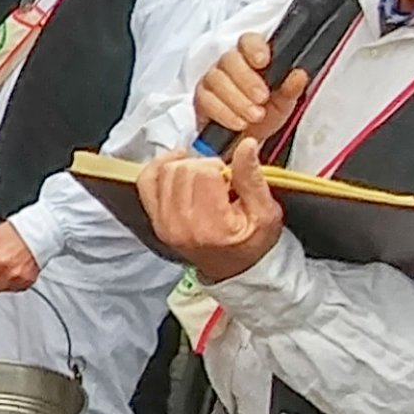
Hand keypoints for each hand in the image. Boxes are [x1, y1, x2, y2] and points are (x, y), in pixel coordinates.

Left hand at [0, 221, 40, 293]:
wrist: (38, 232)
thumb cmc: (16, 232)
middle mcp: (10, 272)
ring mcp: (21, 277)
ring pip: (4, 288)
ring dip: (1, 281)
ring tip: (6, 265)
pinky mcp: (29, 280)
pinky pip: (16, 287)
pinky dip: (12, 281)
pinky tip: (15, 269)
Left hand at [137, 137, 283, 284]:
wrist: (234, 268)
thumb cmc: (252, 243)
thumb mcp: (266, 212)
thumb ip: (252, 177)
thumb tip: (247, 146)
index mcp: (210, 225)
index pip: (203, 172)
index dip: (220, 167)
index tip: (230, 179)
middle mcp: (181, 225)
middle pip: (182, 169)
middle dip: (203, 166)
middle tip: (218, 181)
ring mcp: (164, 223)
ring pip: (165, 171)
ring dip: (185, 167)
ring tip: (203, 180)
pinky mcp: (155, 220)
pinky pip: (147, 181)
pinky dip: (160, 169)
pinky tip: (178, 167)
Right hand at [190, 33, 301, 147]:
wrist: (248, 140)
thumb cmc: (265, 113)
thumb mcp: (284, 102)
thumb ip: (291, 88)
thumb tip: (299, 74)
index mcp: (251, 57)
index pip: (248, 41)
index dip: (254, 48)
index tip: (263, 61)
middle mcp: (229, 64)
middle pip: (229, 59)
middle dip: (247, 80)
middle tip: (262, 98)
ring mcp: (212, 80)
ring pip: (216, 79)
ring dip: (237, 99)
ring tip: (255, 115)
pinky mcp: (201, 99)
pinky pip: (206, 100)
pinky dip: (224, 112)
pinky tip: (239, 122)